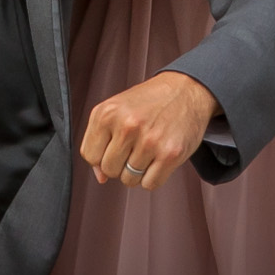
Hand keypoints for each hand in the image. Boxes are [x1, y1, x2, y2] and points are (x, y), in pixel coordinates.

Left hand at [81, 70, 218, 190]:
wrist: (185, 90)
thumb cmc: (149, 101)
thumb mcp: (116, 110)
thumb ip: (100, 140)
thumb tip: (100, 176)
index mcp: (107, 112)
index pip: (90, 155)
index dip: (100, 156)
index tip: (113, 147)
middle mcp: (127, 125)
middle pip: (109, 170)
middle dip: (119, 164)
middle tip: (132, 148)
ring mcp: (149, 141)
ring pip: (129, 179)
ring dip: (137, 171)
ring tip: (146, 150)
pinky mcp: (170, 154)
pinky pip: (149, 184)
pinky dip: (153, 177)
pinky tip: (157, 158)